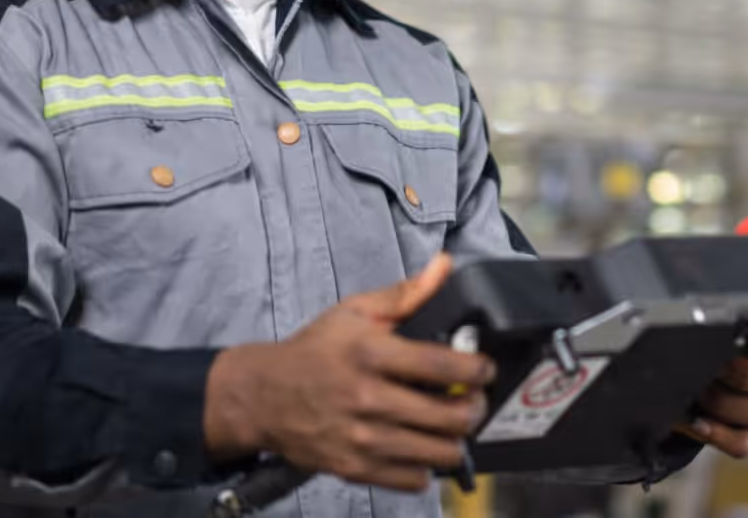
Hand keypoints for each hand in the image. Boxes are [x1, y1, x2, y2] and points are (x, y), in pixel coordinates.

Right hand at [204, 254, 495, 491]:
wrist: (263, 395)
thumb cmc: (313, 351)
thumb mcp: (356, 311)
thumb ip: (407, 293)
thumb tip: (444, 266)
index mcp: (371, 354)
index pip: (442, 365)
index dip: (477, 369)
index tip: (484, 369)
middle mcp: (368, 398)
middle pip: (449, 415)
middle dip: (474, 407)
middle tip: (472, 399)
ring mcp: (362, 439)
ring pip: (438, 453)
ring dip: (455, 439)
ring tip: (449, 424)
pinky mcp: (355, 468)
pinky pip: (413, 480)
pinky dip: (425, 467)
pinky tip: (419, 446)